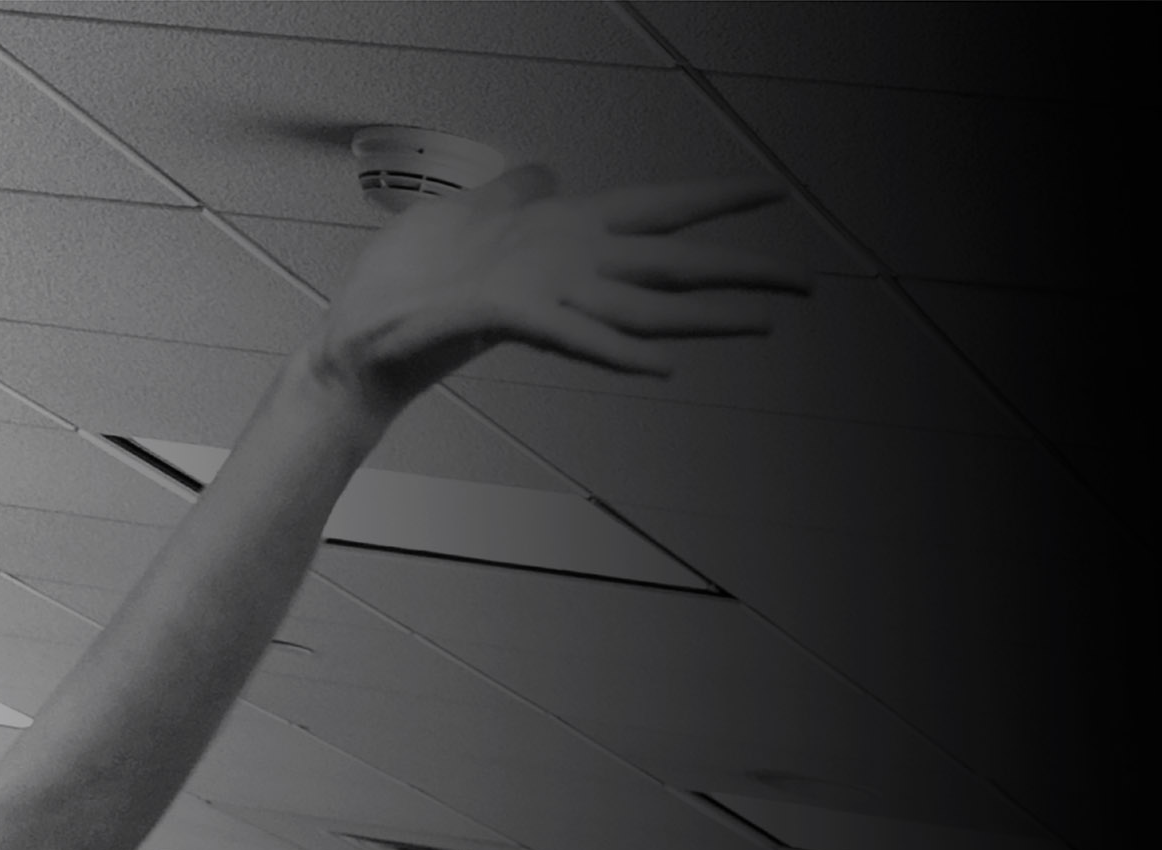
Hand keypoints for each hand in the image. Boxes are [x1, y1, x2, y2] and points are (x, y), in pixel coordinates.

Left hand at [312, 169, 806, 402]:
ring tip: (764, 323)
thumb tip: (545, 171)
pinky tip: (666, 366)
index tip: (774, 189)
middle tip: (807, 284)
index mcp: (566, 234)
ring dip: (706, 319)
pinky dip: (620, 353)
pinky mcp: (510, 322)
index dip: (715, 199)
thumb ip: (514, 193)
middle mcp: (569, 271)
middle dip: (742, 272)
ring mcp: (547, 301)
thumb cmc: (407, 281)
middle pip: (673, 268)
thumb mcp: (468, 213)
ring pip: (642, 311)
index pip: (657, 209)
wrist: (354, 339)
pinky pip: (577, 340)